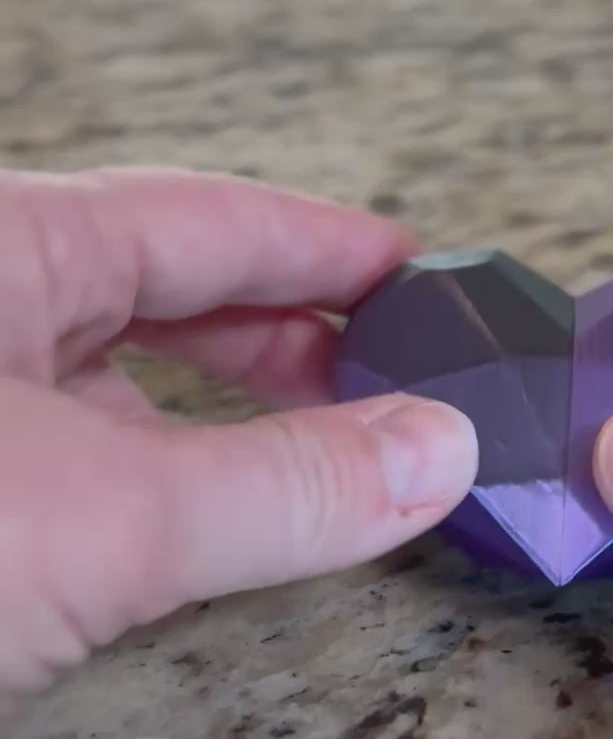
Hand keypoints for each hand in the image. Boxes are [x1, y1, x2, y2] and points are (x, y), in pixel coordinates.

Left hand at [0, 169, 476, 700]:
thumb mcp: (105, 519)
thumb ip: (282, 483)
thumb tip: (444, 449)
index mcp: (6, 242)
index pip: (205, 219)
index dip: (328, 248)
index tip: (428, 277)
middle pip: (158, 288)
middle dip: (287, 336)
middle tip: (401, 380)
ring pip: (106, 376)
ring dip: (222, 413)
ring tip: (327, 452)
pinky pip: (68, 448)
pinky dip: (153, 472)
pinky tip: (204, 512)